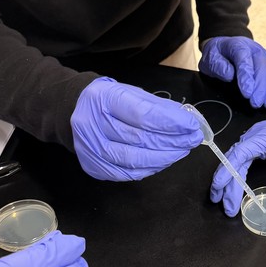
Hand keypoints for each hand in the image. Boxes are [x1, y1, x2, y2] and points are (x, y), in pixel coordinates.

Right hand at [71, 77, 202, 180]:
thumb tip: (185, 122)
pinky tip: (163, 161)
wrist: (73, 111)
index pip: (143, 115)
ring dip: (164, 157)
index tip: (192, 126)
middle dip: (173, 141)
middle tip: (192, 140)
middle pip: (140, 139)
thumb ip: (157, 107)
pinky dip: (150, 168)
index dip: (171, 123)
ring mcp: (90, 149)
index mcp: (103, 99)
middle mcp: (92, 124)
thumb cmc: (109, 102)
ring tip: (182, 151)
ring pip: (134, 159)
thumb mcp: (130, 93)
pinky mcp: (93, 167)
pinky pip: (127, 173)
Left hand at [199, 36, 265, 108]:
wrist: (227, 47)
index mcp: (239, 46)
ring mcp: (265, 58)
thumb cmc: (219, 54)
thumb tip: (229, 75)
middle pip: (262, 68)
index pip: (245, 61)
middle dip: (260, 88)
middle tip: (256, 103)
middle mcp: (255, 51)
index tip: (247, 94)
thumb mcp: (211, 57)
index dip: (247, 78)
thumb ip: (218, 65)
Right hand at [210, 68, 265, 214]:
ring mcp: (255, 139)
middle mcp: (253, 138)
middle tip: (224, 205)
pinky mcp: (259, 142)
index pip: (238, 155)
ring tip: (222, 198)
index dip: (227, 172)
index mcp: (261, 137)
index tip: (219, 186)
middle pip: (233, 161)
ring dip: (228, 179)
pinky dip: (236, 172)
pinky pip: (242, 158)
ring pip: (235, 160)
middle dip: (225, 183)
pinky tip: (234, 183)